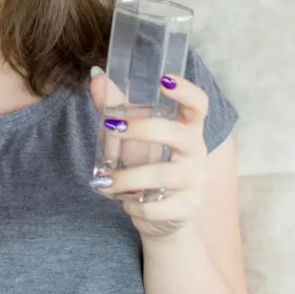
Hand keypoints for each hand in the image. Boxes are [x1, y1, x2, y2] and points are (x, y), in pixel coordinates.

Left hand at [89, 70, 209, 242]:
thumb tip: (96, 77)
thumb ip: (117, 108)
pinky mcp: (187, 207)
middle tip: (111, 127)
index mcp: (188, 129)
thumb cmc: (149, 166)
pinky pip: (154, 207)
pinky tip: (125, 202)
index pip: (198, 105)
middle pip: (176, 133)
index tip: (164, 79)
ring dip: (125, 178)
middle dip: (141, 129)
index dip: (186, 91)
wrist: (167, 216)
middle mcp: (196, 152)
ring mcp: (195, 181)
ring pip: (161, 175)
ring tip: (105, 182)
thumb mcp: (134, 138)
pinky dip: (132, 205)